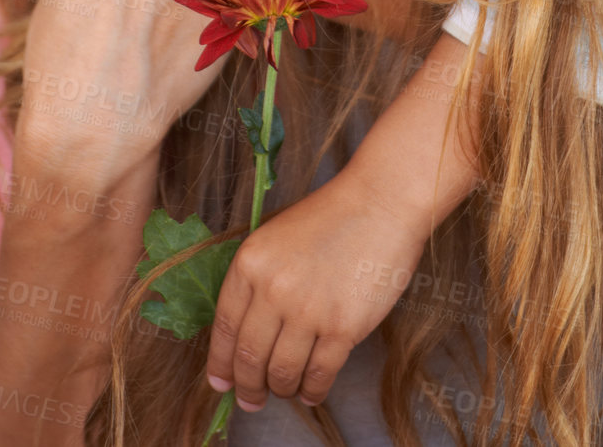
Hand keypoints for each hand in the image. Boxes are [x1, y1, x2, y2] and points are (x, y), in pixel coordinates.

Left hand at [206, 163, 426, 412]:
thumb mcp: (277, 236)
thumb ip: (258, 278)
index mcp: (251, 263)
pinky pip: (318, 375)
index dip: (221, 363)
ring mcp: (308, 311)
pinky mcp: (342, 327)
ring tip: (285, 390)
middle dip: (248, 386)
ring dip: (281, 389)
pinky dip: (312, 391)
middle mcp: (273, 289)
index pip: (225, 327)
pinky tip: (311, 391)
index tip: (222, 383)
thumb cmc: (332, 215)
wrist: (381, 202)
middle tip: (251, 400)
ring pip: (282, 372)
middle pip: (249, 357)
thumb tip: (245, 331)